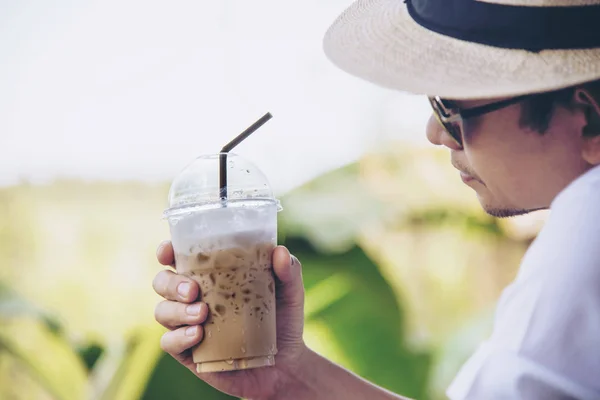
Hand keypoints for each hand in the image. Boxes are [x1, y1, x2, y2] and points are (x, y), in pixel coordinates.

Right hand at [153, 241, 306, 399]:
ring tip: (202, 313)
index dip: (167, 250)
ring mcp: (188, 324)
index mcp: (211, 275)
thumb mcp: (291, 292)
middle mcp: (194, 297)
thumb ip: (289, 270)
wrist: (285, 365)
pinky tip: (198, 335)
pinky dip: (179, 337)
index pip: (179, 257)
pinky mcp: (189, 352)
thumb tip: (279, 251)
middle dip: (171, 283)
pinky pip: (169, 342)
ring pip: (162, 311)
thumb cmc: (283, 320)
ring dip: (176, 310)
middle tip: (193, 289)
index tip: (168, 251)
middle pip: (162, 281)